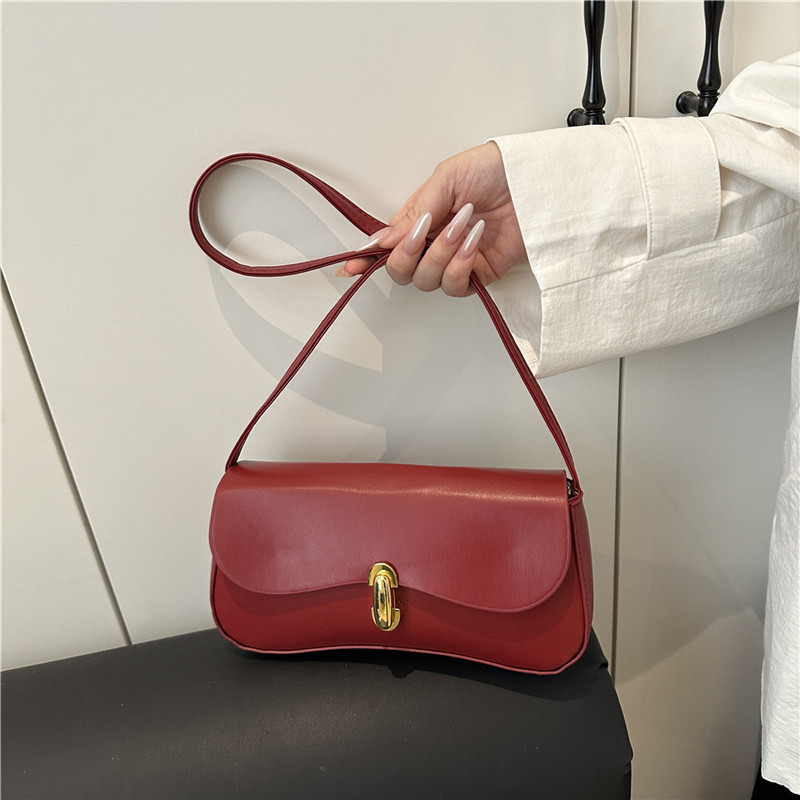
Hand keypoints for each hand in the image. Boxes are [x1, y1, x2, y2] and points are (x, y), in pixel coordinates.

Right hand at [338, 143, 524, 296]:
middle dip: (406, 255)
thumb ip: (413, 212)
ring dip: (441, 254)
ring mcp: (455, 261)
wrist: (533, 180)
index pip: (385, 246)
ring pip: (426, 281)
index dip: (366, 259)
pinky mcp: (478, 275)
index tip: (350, 266)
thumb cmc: (493, 169)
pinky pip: (456, 286)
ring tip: (462, 226)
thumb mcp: (445, 180)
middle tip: (425, 231)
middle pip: (401, 272)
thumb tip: (381, 239)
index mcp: (419, 219)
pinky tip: (474, 240)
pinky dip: (461, 264)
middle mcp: (433, 243)